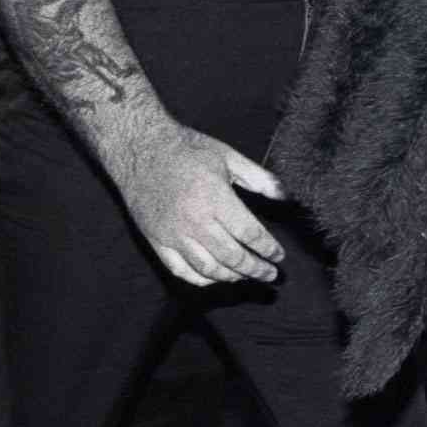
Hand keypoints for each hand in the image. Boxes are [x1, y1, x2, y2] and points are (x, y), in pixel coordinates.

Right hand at [114, 119, 285, 286]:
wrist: (139, 148)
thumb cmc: (188, 149)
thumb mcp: (228, 156)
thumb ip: (260, 178)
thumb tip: (286, 195)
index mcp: (216, 199)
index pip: (249, 234)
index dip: (268, 249)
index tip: (279, 257)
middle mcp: (194, 221)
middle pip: (232, 256)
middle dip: (256, 269)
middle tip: (270, 274)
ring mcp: (173, 233)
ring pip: (207, 268)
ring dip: (231, 276)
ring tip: (246, 275)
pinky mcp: (156, 239)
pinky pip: (179, 269)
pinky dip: (199, 279)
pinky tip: (214, 277)